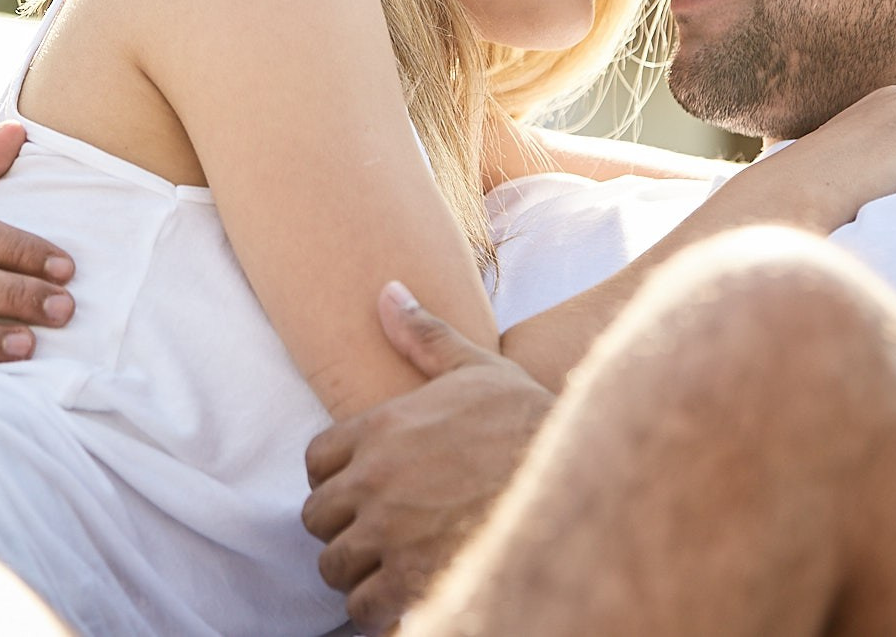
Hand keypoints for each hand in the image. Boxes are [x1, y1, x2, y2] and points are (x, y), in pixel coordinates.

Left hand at [301, 284, 554, 632]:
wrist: (579, 480)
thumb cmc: (529, 424)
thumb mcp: (478, 369)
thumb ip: (425, 335)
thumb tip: (387, 291)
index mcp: (380, 428)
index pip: (316, 462)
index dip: (337, 477)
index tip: (367, 486)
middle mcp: (373, 481)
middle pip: (318, 517)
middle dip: (345, 526)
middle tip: (382, 529)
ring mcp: (387, 534)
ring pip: (335, 565)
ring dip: (360, 569)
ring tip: (396, 563)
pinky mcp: (409, 584)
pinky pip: (362, 606)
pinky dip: (378, 608)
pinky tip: (410, 593)